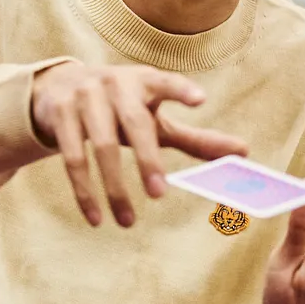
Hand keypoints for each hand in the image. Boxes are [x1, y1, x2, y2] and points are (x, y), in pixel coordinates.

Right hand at [29, 63, 246, 227]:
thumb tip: (244, 152)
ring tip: (127, 222)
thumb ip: (196, 138)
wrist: (60, 87)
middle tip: (159, 194)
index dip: (181, 90)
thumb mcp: (156, 119)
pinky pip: (72, 158)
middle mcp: (114, 84)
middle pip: (133, 122)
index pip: (166, 82)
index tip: (200, 99)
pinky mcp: (60, 115)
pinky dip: (84, 191)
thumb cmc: (123, 107)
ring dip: (114, 186)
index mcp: (145, 81)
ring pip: (100, 145)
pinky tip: (96, 218)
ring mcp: (84, 98)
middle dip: (146, 158)